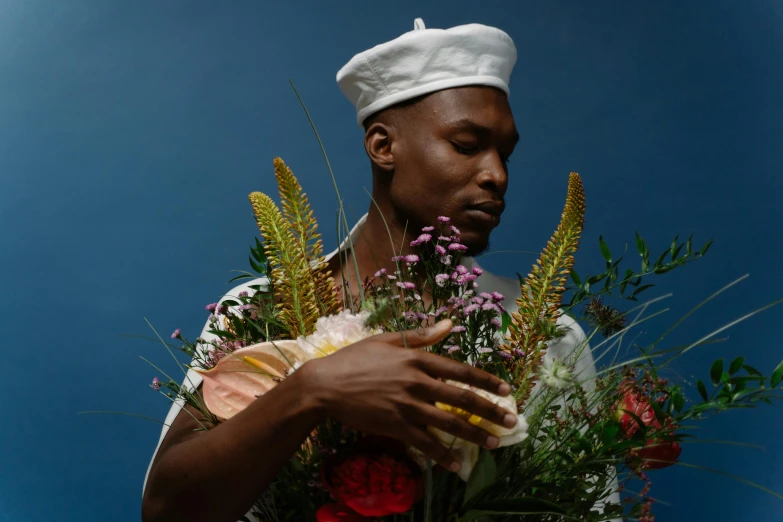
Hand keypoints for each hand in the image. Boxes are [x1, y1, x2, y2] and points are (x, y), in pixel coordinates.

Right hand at [300, 319, 517, 473]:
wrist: (325, 385)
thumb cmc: (354, 359)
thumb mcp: (387, 340)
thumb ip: (421, 336)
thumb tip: (449, 324)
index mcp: (417, 359)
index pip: (460, 370)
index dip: (486, 381)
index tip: (505, 390)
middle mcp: (417, 382)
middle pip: (462, 399)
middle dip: (490, 412)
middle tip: (511, 421)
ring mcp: (407, 406)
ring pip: (449, 423)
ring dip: (475, 435)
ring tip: (494, 444)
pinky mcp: (395, 426)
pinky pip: (425, 444)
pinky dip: (443, 455)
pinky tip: (457, 464)